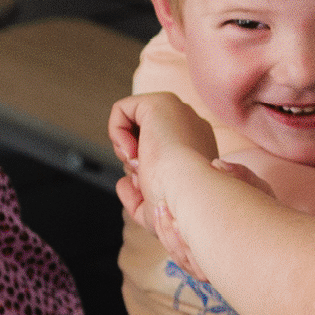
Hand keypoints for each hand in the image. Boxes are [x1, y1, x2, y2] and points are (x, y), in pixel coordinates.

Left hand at [109, 91, 217, 215]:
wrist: (190, 197)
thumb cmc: (179, 210)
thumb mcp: (155, 211)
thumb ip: (137, 199)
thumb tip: (123, 182)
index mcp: (197, 150)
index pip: (162, 152)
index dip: (147, 174)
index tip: (152, 189)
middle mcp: (191, 127)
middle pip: (147, 137)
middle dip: (136, 161)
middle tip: (145, 176)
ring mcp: (178, 112)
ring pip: (134, 122)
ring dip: (126, 147)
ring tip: (140, 164)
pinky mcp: (160, 102)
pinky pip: (122, 110)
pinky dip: (116, 132)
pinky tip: (131, 152)